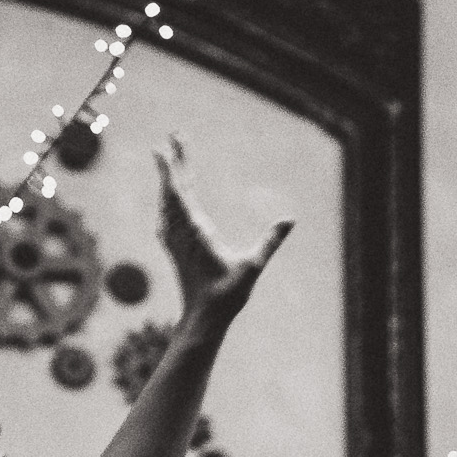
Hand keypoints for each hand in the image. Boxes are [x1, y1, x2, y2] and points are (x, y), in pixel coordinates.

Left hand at [155, 134, 292, 324]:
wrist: (202, 318)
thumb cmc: (227, 294)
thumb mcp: (253, 267)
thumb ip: (269, 242)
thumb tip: (290, 221)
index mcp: (196, 231)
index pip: (182, 190)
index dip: (176, 166)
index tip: (168, 144)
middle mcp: (181, 232)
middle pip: (173, 190)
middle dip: (173, 163)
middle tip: (171, 138)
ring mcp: (175, 241)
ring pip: (167, 202)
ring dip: (168, 180)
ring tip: (168, 160)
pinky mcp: (174, 250)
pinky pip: (166, 218)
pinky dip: (166, 202)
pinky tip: (166, 202)